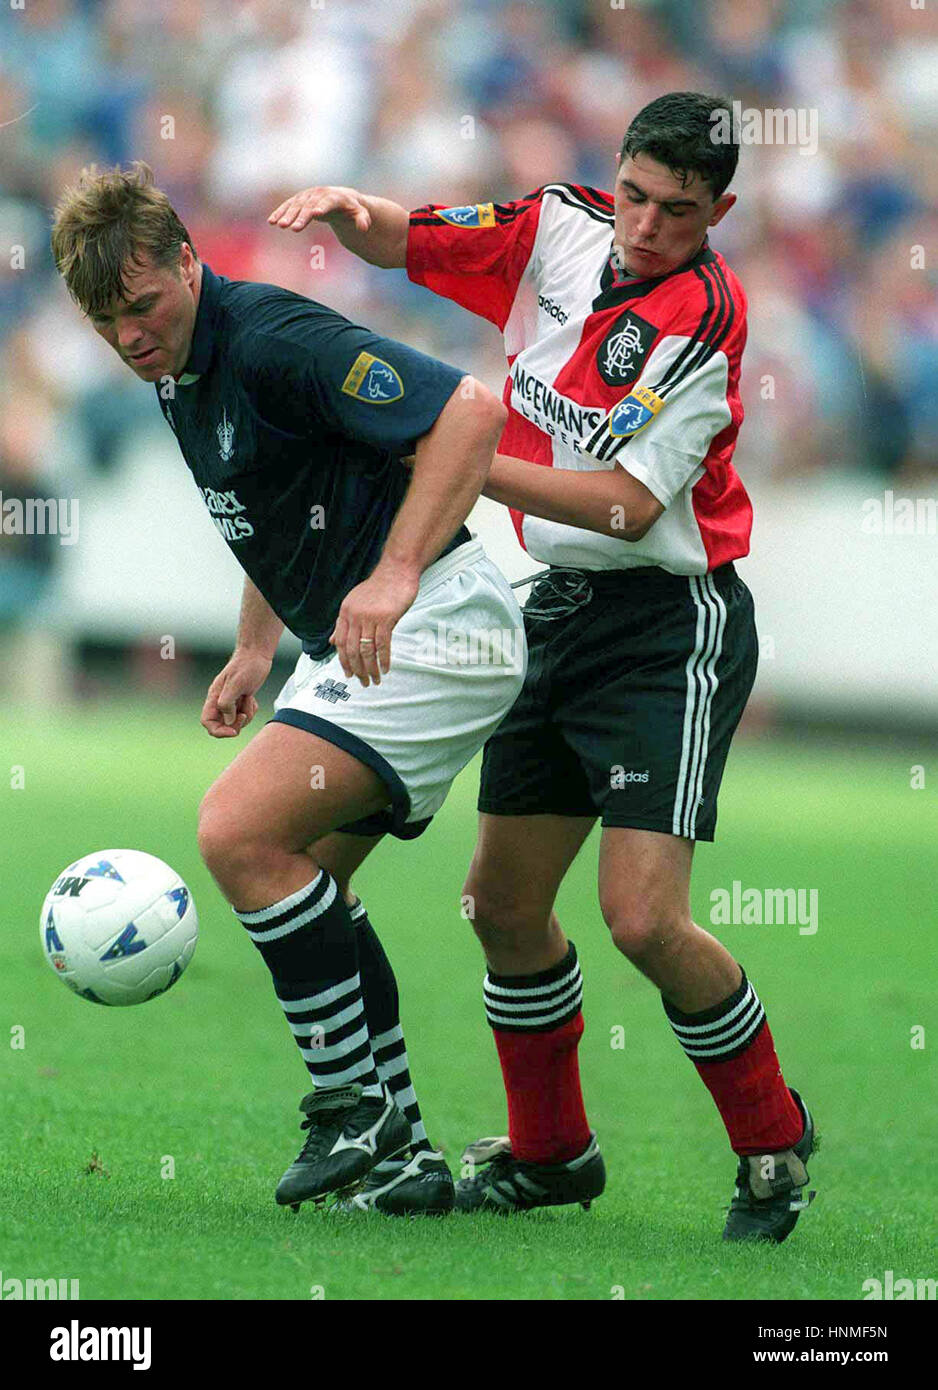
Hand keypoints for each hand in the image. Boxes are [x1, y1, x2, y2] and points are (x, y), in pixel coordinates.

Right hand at [201, 649, 272, 736]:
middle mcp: (220, 701)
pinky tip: (251, 698)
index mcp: (214, 697)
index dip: (219, 731)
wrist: (257, 655)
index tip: (234, 731)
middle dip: (235, 725)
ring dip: (246, 715)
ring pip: (235, 721)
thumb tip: (228, 721)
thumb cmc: (246, 666)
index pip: (207, 722)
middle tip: (244, 714)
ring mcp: (231, 701)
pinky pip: (245, 715)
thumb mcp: (236, 684)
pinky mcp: (241, 700)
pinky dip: (250, 710)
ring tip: (249, 698)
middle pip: (222, 725)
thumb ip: (227, 704)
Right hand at [268, 185, 371, 233]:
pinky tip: (272, 221)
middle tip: (293, 228)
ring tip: (279, 225)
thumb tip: (364, 228)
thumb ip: (363, 220)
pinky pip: (288, 206)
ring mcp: (308, 196)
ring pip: (296, 205)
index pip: (327, 202)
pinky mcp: (300, 200)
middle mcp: (319, 194)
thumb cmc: (352, 209)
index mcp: (334, 197)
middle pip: (309, 206)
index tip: (315, 215)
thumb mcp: (361, 214)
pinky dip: (280, 212)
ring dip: (287, 215)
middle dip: (301, 216)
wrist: (341, 198)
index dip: (321, 208)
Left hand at [329, 562, 419, 686]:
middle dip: (357, 670)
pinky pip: (382, 644)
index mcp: (345, 612)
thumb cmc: (379, 588)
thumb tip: (331, 642)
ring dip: (371, 668)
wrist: (396, 571)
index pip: (339, 642)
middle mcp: (354, 616)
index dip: (343, 661)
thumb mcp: (355, 603)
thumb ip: (344, 623)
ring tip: (375, 680)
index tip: (349, 674)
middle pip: (351, 650)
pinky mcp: (386, 618)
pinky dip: (384, 659)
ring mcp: (370, 617)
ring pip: (366, 650)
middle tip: (364, 682)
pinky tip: (386, 668)